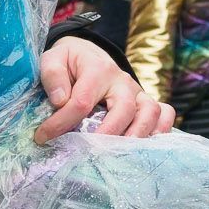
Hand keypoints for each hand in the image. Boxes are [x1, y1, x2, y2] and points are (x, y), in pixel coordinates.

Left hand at [33, 37, 172, 143]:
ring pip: (150, 112)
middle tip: (88, 152)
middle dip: (107, 134)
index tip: (43, 137)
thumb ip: (52, 76)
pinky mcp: (145, 101)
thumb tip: (60, 100)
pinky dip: (161, 130)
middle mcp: (122, 81)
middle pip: (124, 109)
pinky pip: (165, 113)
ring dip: (138, 135)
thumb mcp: (52, 59)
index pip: (81, 102)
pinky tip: (144, 147)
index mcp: (97, 70)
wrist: (86, 53)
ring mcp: (137, 92)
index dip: (61, 123)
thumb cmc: (68, 61)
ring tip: (117, 155)